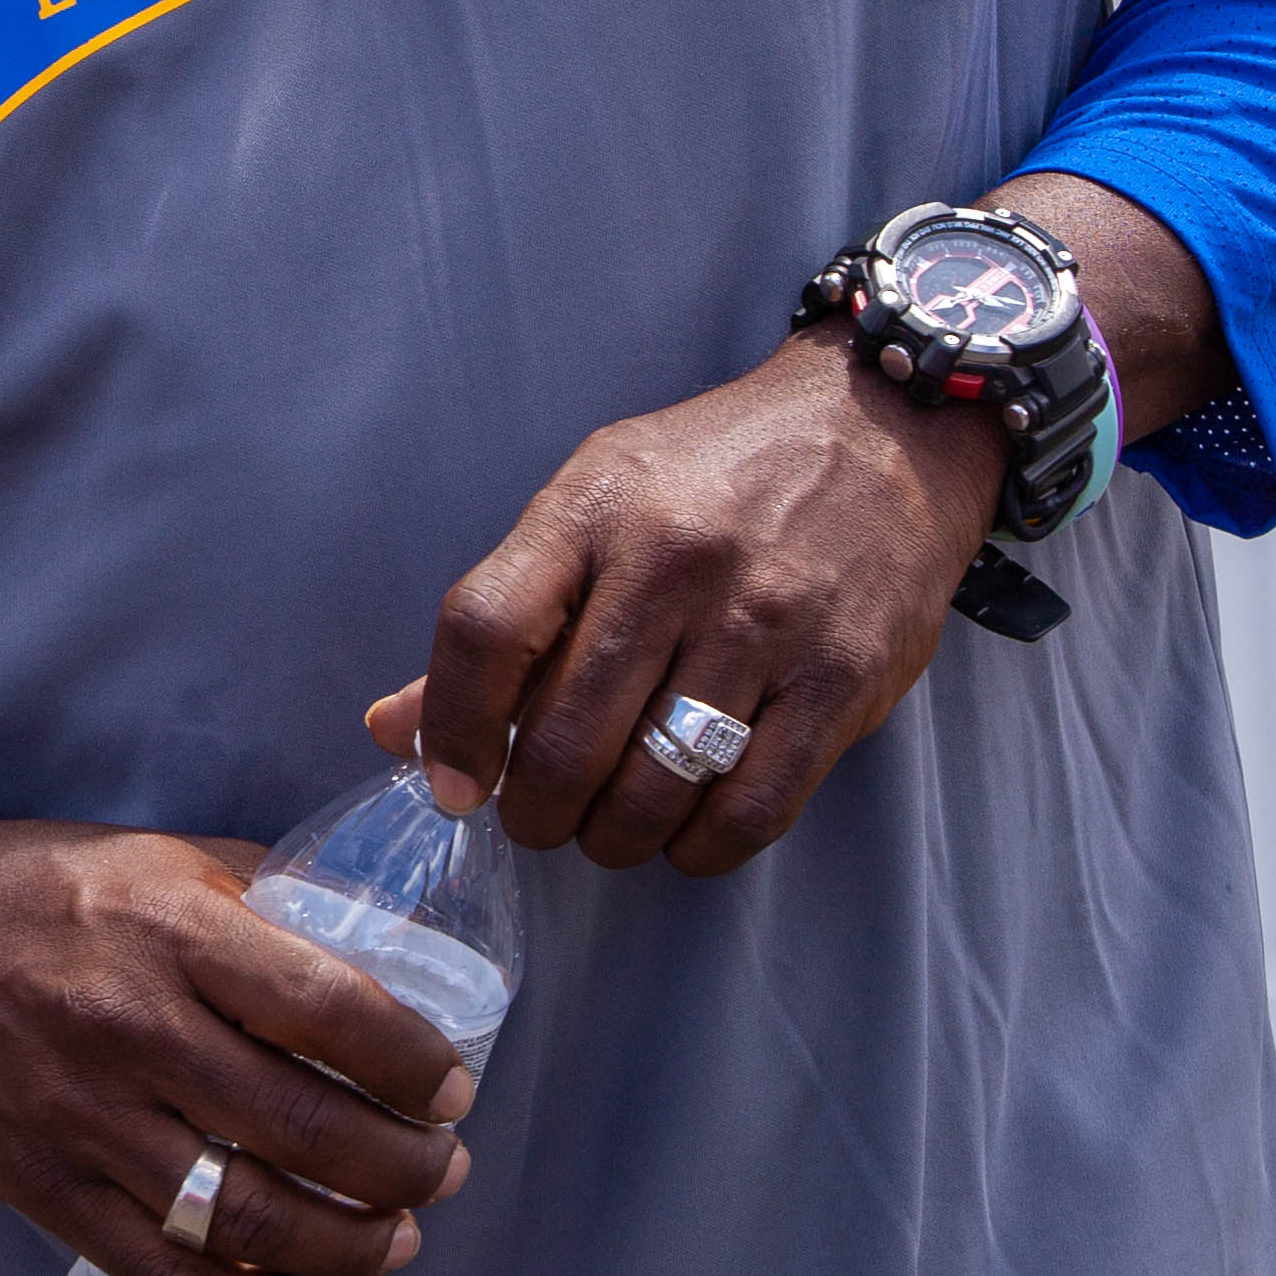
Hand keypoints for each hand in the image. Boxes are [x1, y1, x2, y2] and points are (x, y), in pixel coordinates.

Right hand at [0, 757, 478, 1275]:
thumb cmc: (52, 890)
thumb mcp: (170, 860)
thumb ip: (273, 907)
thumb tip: (389, 955)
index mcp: (174, 933)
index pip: (329, 1010)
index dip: (413, 1064)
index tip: (453, 1088)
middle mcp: (132, 1030)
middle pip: (303, 1128)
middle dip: (403, 1165)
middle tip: (445, 1168)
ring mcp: (84, 1122)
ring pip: (247, 1219)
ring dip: (350, 1246)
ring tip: (398, 1236)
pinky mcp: (46, 1190)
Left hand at [369, 328, 1007, 879]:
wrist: (882, 426)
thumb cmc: (716, 476)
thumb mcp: (594, 502)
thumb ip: (502, 618)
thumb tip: (393, 730)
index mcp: (595, 509)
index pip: (486, 630)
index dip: (451, 730)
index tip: (455, 784)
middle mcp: (676, 562)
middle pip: (567, 737)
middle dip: (536, 811)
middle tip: (543, 816)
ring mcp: (765, 624)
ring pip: (654, 790)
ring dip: (615, 838)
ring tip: (611, 825)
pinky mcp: (841, 681)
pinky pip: (749, 812)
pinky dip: (699, 849)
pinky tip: (687, 830)